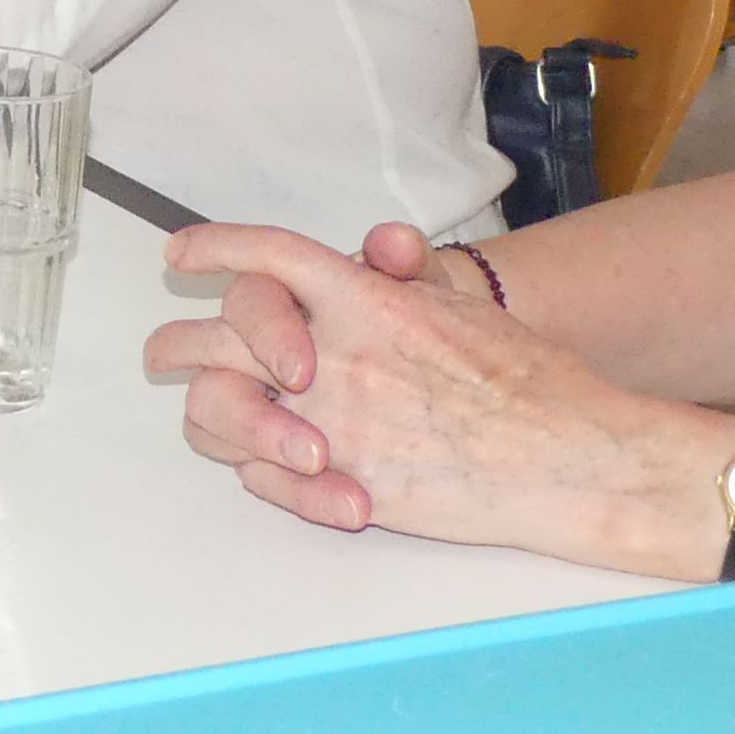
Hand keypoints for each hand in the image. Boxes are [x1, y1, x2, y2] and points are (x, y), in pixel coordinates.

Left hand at [147, 221, 733, 576]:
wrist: (570, 460)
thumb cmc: (530, 382)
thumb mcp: (463, 306)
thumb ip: (405, 278)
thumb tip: (377, 246)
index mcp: (366, 303)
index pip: (266, 258)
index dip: (214, 248)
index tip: (182, 252)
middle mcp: (337, 360)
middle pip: (217, 337)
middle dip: (177, 342)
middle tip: (165, 350)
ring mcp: (334, 427)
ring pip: (219, 410)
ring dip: (205, 406)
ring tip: (207, 407)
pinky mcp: (343, 487)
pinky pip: (261, 478)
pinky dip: (254, 469)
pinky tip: (265, 462)